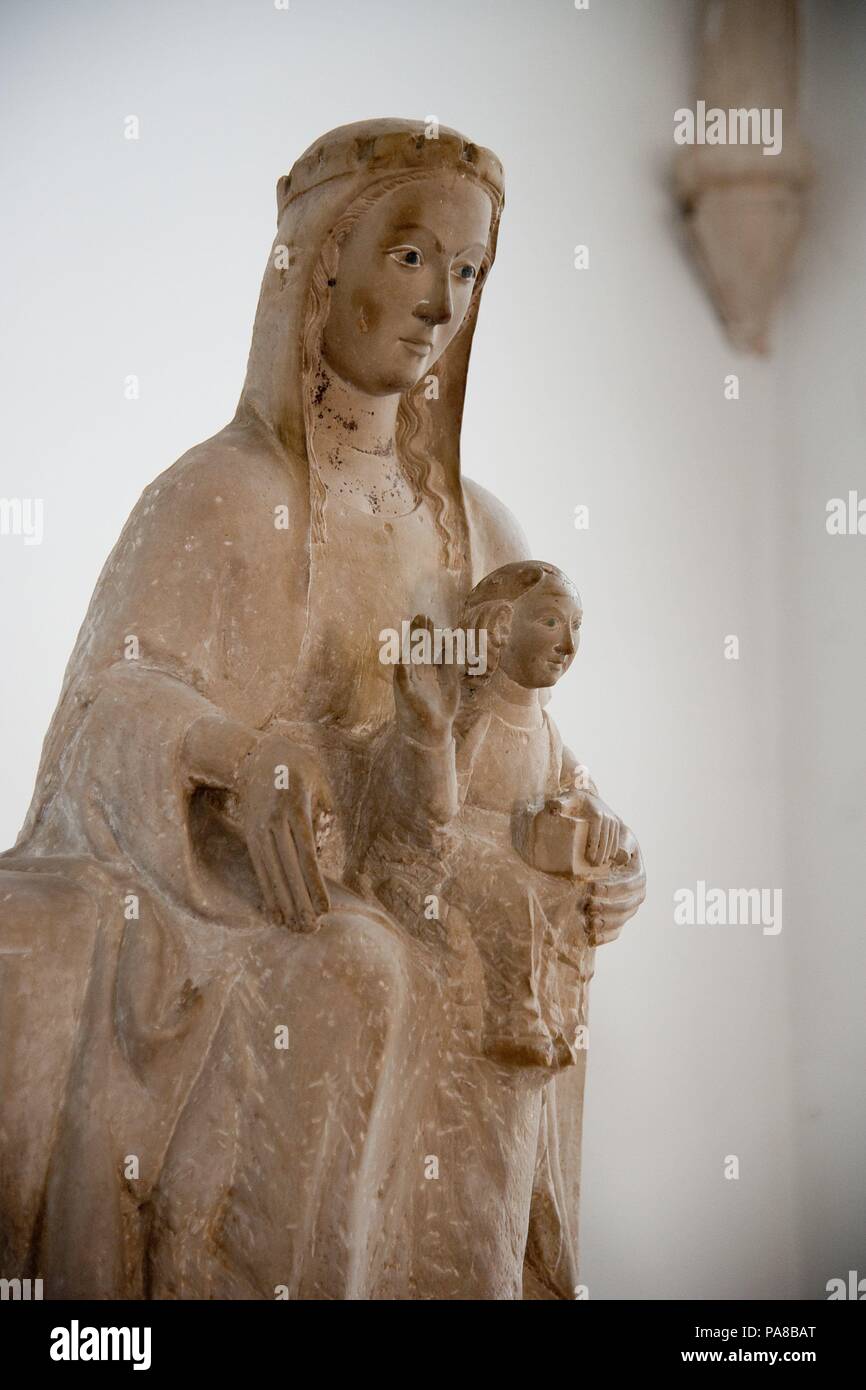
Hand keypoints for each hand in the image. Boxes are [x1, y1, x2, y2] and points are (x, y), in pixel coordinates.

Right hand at [237, 732, 332, 931]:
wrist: (252, 756)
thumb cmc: (297, 768)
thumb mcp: (319, 782)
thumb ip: (324, 815)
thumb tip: (320, 852)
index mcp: (295, 809)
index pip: (306, 854)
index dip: (314, 885)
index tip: (324, 910)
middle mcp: (273, 822)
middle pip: (287, 869)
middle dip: (299, 903)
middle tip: (310, 930)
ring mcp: (258, 830)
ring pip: (271, 873)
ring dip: (282, 904)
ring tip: (293, 929)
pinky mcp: (250, 836)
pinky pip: (260, 869)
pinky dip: (268, 892)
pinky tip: (274, 913)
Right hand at [393, 613, 458, 744]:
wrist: (433, 731)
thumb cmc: (441, 707)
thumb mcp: (449, 680)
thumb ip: (449, 661)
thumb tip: (450, 641)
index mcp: (424, 670)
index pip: (424, 648)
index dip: (426, 633)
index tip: (428, 618)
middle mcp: (414, 674)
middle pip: (416, 650)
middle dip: (418, 633)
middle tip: (421, 616)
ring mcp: (408, 683)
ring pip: (408, 660)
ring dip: (410, 644)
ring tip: (412, 628)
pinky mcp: (405, 695)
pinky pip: (402, 681)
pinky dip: (402, 669)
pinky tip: (402, 658)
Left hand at [560, 789, 623, 866]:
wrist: (584, 794)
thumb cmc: (571, 800)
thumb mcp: (563, 801)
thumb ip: (557, 804)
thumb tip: (554, 809)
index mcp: (596, 813)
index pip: (596, 834)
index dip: (594, 847)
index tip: (589, 858)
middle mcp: (606, 816)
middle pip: (605, 839)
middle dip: (601, 853)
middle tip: (594, 865)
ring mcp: (612, 819)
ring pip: (612, 839)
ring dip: (607, 853)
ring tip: (600, 864)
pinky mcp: (615, 822)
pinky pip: (615, 837)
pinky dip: (613, 848)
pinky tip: (609, 858)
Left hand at [584, 847, 645, 944]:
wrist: (601, 854)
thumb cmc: (610, 842)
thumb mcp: (618, 836)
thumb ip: (622, 842)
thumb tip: (622, 853)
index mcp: (638, 876)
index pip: (629, 886)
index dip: (612, 889)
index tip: (592, 887)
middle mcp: (637, 895)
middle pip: (626, 906)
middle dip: (608, 908)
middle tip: (589, 906)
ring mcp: (628, 909)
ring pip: (621, 920)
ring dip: (606, 923)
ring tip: (589, 921)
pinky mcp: (617, 919)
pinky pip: (615, 932)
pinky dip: (604, 937)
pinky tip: (591, 939)